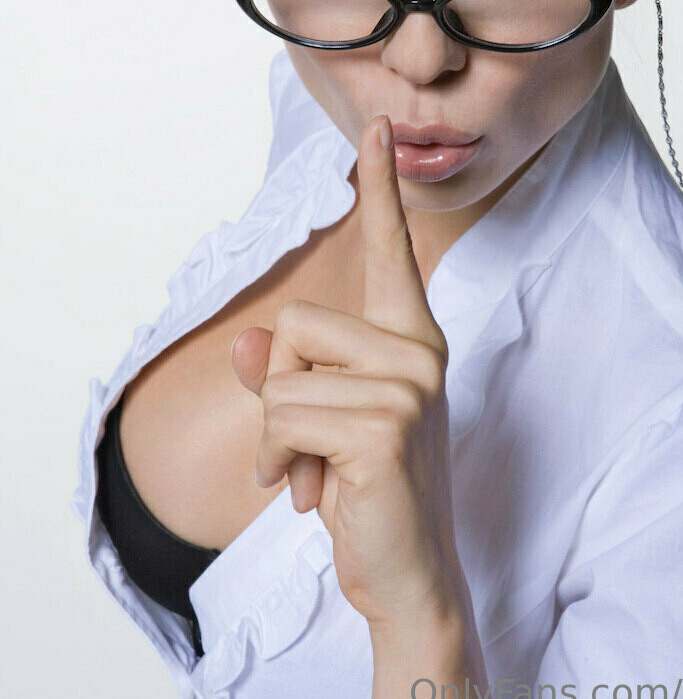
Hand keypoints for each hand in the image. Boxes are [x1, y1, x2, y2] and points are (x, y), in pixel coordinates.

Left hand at [230, 115, 462, 626]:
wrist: (406, 571)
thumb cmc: (369, 489)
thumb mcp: (321, 420)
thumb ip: (287, 370)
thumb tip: (249, 339)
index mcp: (409, 338)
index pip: (394, 249)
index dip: (381, 187)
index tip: (379, 127)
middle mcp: (418, 349)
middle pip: (293, 323)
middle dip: (279, 393)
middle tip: (313, 445)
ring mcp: (409, 384)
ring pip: (280, 377)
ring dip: (277, 439)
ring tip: (315, 473)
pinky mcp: (386, 424)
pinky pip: (284, 416)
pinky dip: (280, 461)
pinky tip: (316, 493)